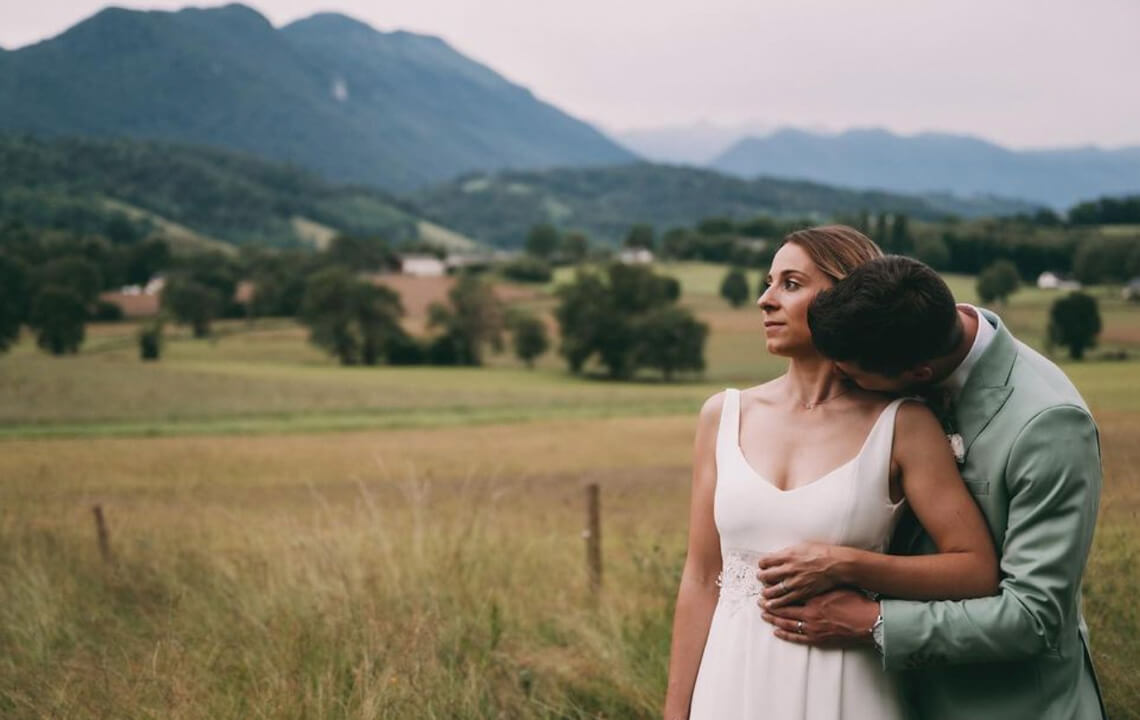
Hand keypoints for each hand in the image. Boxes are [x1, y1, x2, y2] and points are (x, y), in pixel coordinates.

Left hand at [756, 542, 847, 606]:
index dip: (762, 564)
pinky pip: (785, 600)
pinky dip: (776, 603)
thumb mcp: (802, 546)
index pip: (766, 561)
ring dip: (766, 593)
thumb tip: (778, 557)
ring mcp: (795, 583)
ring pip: (773, 590)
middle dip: (761, 578)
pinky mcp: (802, 593)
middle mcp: (789, 569)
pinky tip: (771, 605)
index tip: (762, 566)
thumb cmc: (823, 553)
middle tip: (760, 579)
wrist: (837, 565)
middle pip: (766, 576)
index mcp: (787, 556)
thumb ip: (789, 553)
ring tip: (763, 594)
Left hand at [760, 588, 878, 647]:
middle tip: (760, 602)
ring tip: (764, 615)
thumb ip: (820, 585)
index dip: (776, 594)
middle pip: (784, 610)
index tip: (766, 590)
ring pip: (787, 624)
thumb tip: (808, 576)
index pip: (788, 596)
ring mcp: (812, 628)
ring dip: (774, 620)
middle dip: (770, 606)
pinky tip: (777, 631)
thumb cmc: (854, 601)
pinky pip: (796, 638)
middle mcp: (809, 614)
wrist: (867, 621)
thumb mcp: (835, 587)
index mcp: (813, 599)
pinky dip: (785, 634)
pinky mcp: (817, 639)